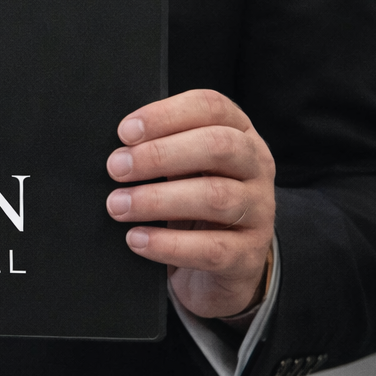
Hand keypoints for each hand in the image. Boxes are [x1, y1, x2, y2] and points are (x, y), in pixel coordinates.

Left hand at [104, 89, 275, 319]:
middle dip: (160, 154)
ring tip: (118, 206)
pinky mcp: (248, 255)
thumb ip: (160, 149)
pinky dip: (168, 245)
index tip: (125, 132)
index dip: (166, 115)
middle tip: (116, 168)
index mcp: (239, 134)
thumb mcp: (181, 169)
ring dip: (157, 199)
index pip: (211, 107)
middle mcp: (256, 168)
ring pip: (216, 197)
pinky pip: (212, 249)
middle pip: (218, 146)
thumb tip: (116, 149)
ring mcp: (259, 212)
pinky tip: (137, 239)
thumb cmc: (190, 205)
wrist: (218, 268)